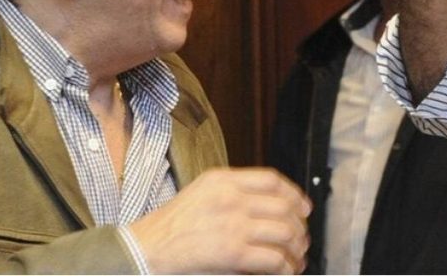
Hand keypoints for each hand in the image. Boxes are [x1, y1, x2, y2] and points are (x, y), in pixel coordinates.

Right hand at [129, 167, 311, 273]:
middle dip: (299, 226)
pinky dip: (285, 267)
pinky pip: (274, 258)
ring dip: (296, 249)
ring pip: (285, 232)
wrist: (143, 250)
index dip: (294, 194)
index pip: (272, 180)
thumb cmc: (169, 227)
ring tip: (296, 258)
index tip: (303, 207)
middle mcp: (231, 198)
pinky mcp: (233, 252)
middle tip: (301, 239)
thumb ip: (232, 192)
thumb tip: (269, 205)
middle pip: (284, 207)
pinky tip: (285, 271)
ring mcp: (233, 224)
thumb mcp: (200, 193)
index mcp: (222, 180)